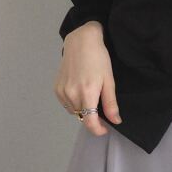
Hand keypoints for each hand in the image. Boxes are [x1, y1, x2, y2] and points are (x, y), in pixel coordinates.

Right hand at [53, 21, 121, 135]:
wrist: (80, 41)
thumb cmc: (98, 58)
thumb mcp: (108, 79)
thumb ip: (110, 103)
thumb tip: (115, 121)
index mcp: (87, 93)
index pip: (90, 122)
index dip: (97, 130)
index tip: (104, 129)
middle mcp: (72, 94)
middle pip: (82, 116)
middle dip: (92, 115)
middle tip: (99, 101)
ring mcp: (62, 92)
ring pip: (74, 111)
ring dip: (82, 108)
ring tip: (89, 92)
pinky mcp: (56, 89)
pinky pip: (66, 104)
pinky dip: (73, 102)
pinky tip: (79, 89)